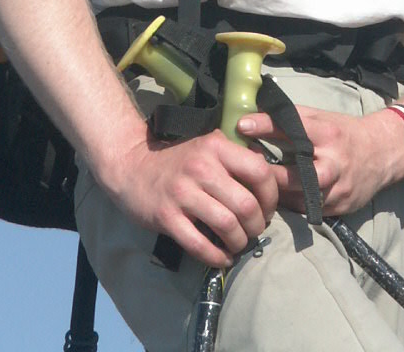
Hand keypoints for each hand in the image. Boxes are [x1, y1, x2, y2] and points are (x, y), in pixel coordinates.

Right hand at [102, 130, 280, 267]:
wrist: (132, 166)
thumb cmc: (177, 160)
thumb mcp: (207, 147)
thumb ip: (235, 157)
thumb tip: (270, 178)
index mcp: (216, 146)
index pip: (259, 171)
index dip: (271, 195)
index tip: (267, 208)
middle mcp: (201, 167)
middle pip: (246, 205)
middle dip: (257, 225)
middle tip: (254, 230)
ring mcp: (182, 193)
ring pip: (227, 227)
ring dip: (239, 243)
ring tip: (238, 244)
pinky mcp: (167, 217)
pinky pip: (200, 245)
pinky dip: (217, 257)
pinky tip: (222, 257)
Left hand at [236, 105, 401, 217]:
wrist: (382, 153)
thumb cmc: (344, 132)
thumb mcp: (322, 118)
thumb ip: (292, 120)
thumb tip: (255, 116)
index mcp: (327, 134)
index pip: (292, 129)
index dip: (265, 126)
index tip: (241, 126)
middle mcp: (333, 163)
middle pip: (294, 174)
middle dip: (268, 173)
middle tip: (244, 167)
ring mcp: (337, 189)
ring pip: (298, 197)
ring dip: (275, 192)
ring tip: (254, 186)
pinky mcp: (339, 207)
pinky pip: (307, 210)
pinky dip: (290, 204)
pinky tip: (274, 199)